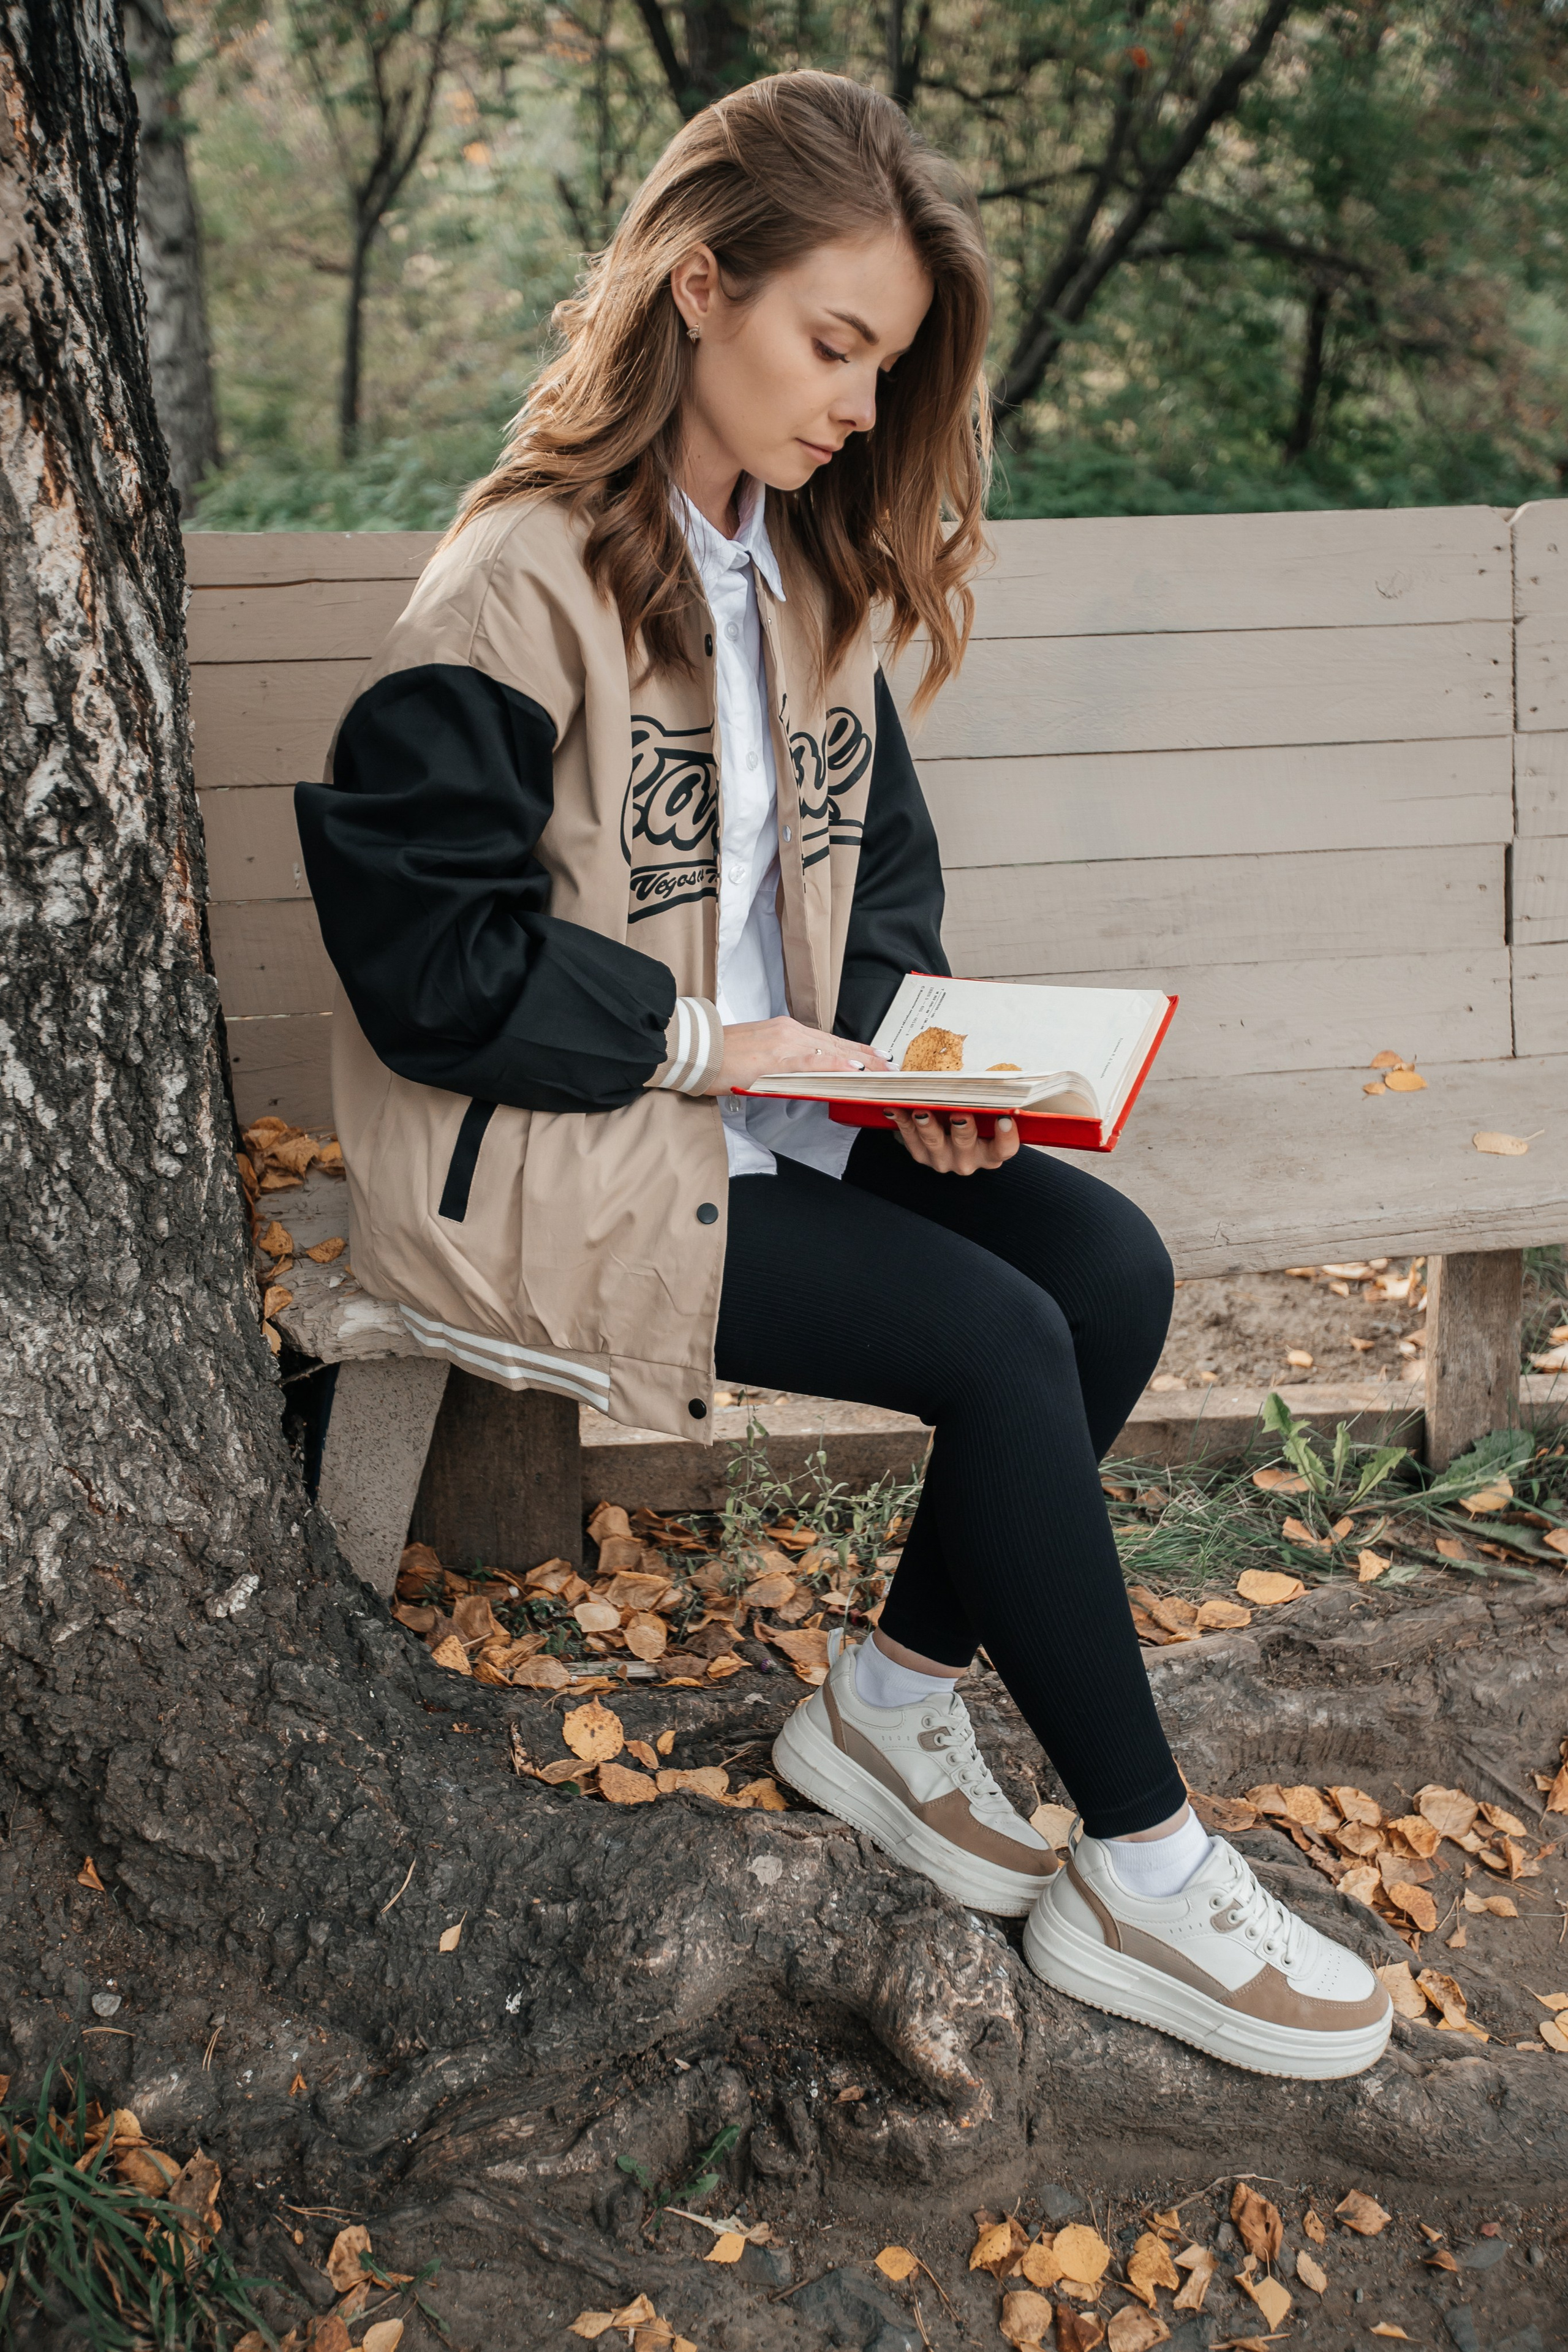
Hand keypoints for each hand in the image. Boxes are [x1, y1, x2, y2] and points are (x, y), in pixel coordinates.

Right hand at [712, 1015, 886, 1095]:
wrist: (697, 1050)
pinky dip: (835, 1064)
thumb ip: (784, 1063)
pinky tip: (853, 1069)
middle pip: (837, 1045)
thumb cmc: (723, 1056)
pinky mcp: (774, 1057)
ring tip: (883, 1071)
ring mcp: (783, 1042)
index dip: (857, 1050)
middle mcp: (790, 1031)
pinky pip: (811, 1061)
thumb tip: (804, 1077)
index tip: (878, 1058)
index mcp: (787, 1031)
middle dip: (868, 1057)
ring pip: (831, 1051)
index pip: (830, 1042)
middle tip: (892, 1067)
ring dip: (861, 1062)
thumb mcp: (760, 1056)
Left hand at [891, 1106, 1020, 1174]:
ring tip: (922, 1111)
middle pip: (967, 1145)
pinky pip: (910, 1139)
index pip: (1004, 1149)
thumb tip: (985, 1077)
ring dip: (928, 1126)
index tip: (1004, 1118)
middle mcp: (968, 1160)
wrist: (948, 1132)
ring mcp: (943, 1160)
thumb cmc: (972, 1117)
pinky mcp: (921, 1155)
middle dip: (963, 1129)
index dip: (1006, 1136)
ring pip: (936, 1144)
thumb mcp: (983, 1111)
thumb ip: (987, 1100)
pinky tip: (895, 1108)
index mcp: (991, 1152)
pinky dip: (903, 1121)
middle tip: (960, 1114)